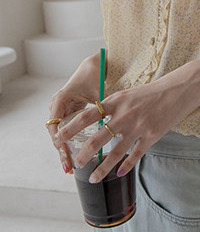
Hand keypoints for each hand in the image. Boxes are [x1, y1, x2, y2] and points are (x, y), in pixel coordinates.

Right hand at [47, 58, 101, 175]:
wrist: (95, 64)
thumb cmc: (95, 74)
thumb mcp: (98, 92)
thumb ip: (102, 108)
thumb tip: (112, 126)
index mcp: (61, 100)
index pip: (55, 127)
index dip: (60, 143)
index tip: (67, 156)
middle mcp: (58, 106)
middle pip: (56, 133)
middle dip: (62, 151)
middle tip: (68, 168)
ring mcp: (62, 109)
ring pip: (60, 134)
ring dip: (64, 150)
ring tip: (69, 168)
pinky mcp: (68, 112)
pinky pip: (66, 130)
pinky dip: (69, 143)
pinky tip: (74, 156)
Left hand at [54, 65, 199, 183]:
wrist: (179, 88)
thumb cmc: (152, 91)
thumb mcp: (129, 93)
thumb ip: (113, 106)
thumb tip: (95, 119)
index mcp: (117, 100)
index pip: (88, 114)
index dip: (72, 127)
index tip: (59, 137)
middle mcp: (125, 114)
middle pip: (98, 137)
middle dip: (83, 153)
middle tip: (75, 163)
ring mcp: (139, 126)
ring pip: (115, 152)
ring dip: (101, 168)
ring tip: (92, 178)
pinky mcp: (152, 136)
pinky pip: (135, 155)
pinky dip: (125, 167)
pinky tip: (117, 174)